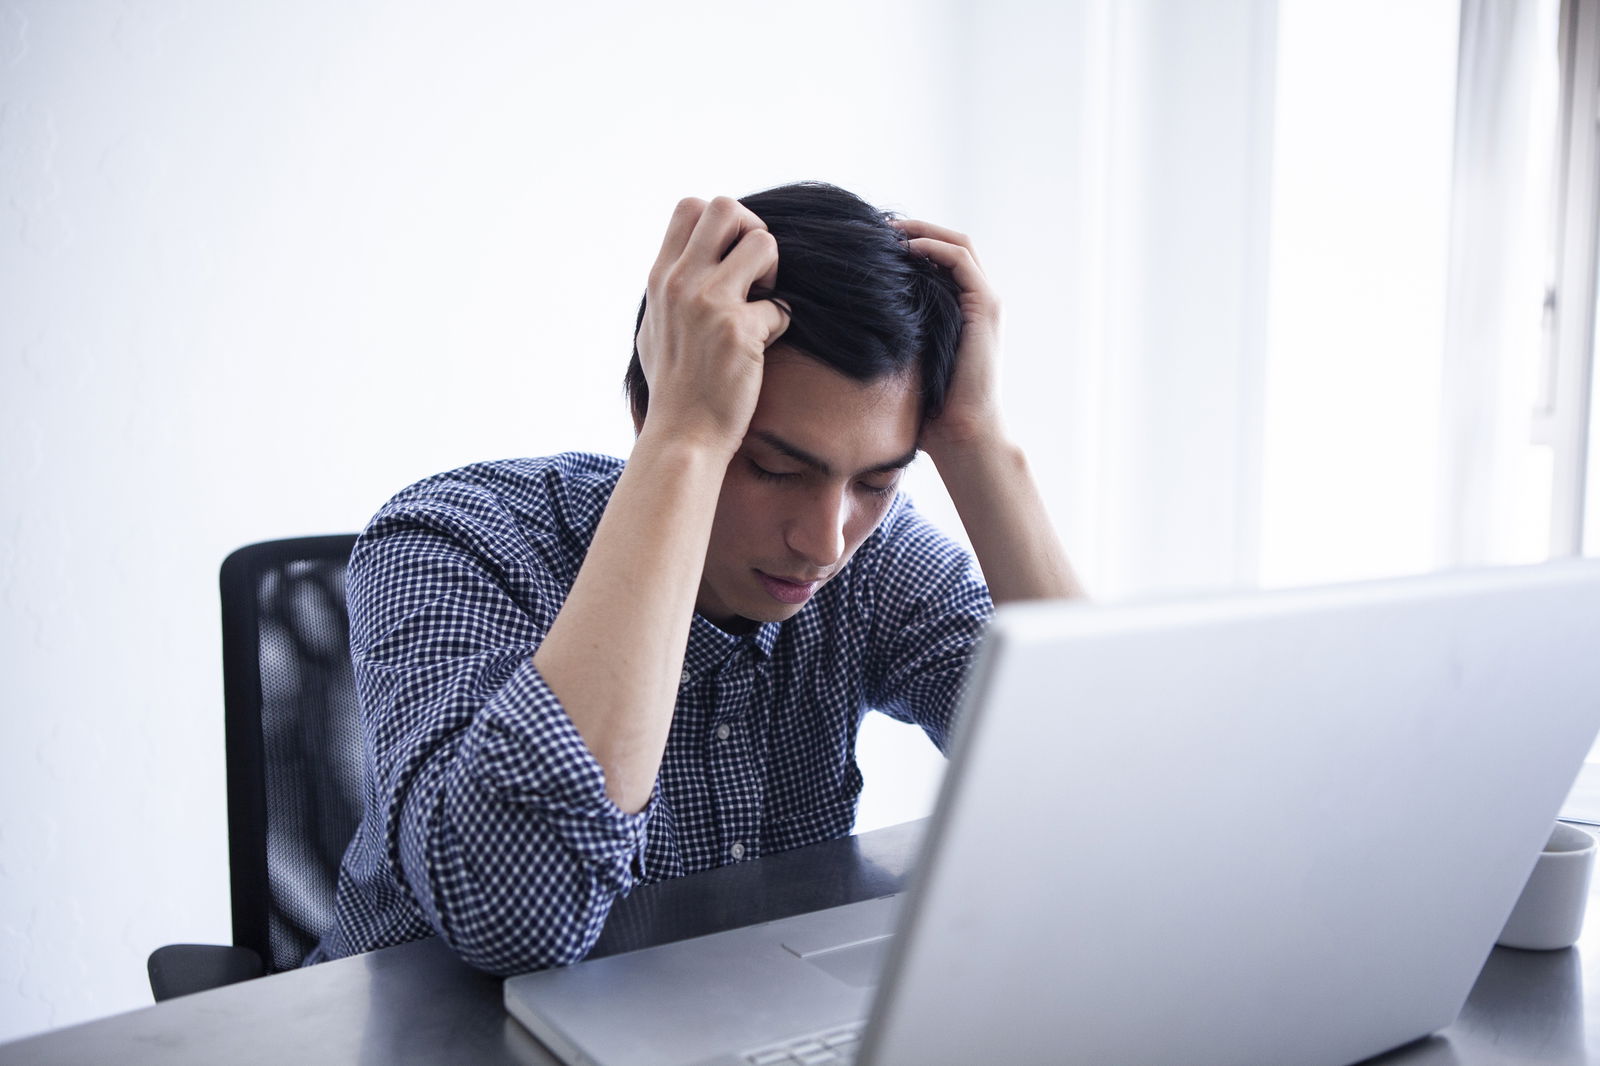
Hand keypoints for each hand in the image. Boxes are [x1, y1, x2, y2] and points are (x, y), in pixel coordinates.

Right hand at [634, 197, 789, 453]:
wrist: (683, 434)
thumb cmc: (674, 386)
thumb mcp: (655, 327)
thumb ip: (671, 289)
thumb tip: (687, 259)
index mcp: (660, 278)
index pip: (691, 207)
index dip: (722, 225)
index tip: (728, 260)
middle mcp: (680, 282)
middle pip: (725, 207)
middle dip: (751, 231)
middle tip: (754, 272)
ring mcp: (709, 303)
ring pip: (763, 242)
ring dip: (772, 272)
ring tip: (761, 305)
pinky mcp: (739, 330)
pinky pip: (780, 305)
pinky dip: (779, 324)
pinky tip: (762, 349)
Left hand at [894, 219, 1004, 455]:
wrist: (962, 436)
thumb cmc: (929, 411)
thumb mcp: (904, 362)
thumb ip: (892, 338)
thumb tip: (848, 327)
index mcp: (962, 311)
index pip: (938, 260)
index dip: (908, 243)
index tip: (871, 243)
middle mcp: (978, 301)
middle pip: (948, 244)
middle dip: (912, 229)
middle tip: (874, 226)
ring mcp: (985, 302)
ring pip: (957, 244)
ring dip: (920, 230)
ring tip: (885, 230)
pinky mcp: (986, 307)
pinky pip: (960, 259)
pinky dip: (932, 245)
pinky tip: (903, 248)